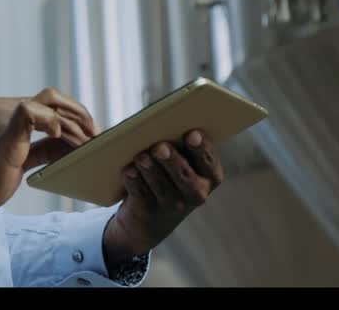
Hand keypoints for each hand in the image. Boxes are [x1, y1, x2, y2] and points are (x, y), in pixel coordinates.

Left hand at [0, 87, 98, 234]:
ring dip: (70, 134)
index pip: (47, 101)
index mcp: (4, 109)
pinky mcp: (13, 152)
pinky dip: (58, 148)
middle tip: (97, 137)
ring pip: (49, 127)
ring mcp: (11, 135)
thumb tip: (52, 114)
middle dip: (75, 121)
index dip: (71, 115)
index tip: (86, 136)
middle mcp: (8, 116)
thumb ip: (25, 122)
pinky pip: (42, 145)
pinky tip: (73, 155)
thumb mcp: (4, 150)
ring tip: (90, 146)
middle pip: (51, 109)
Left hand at [102, 129, 224, 267]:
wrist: (150, 218)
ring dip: (151, 170)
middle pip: (185, 176)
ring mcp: (173, 206)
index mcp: (210, 176)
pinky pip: (141, 194)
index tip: (192, 134)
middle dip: (172, 160)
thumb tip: (162, 120)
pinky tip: (129, 170)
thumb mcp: (181, 161)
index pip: (209, 161)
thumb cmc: (169, 174)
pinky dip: (134, 181)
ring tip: (142, 156)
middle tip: (160, 147)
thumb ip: (178, 142)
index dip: (201, 148)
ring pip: (161, 186)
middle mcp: (196, 193)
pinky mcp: (149, 211)